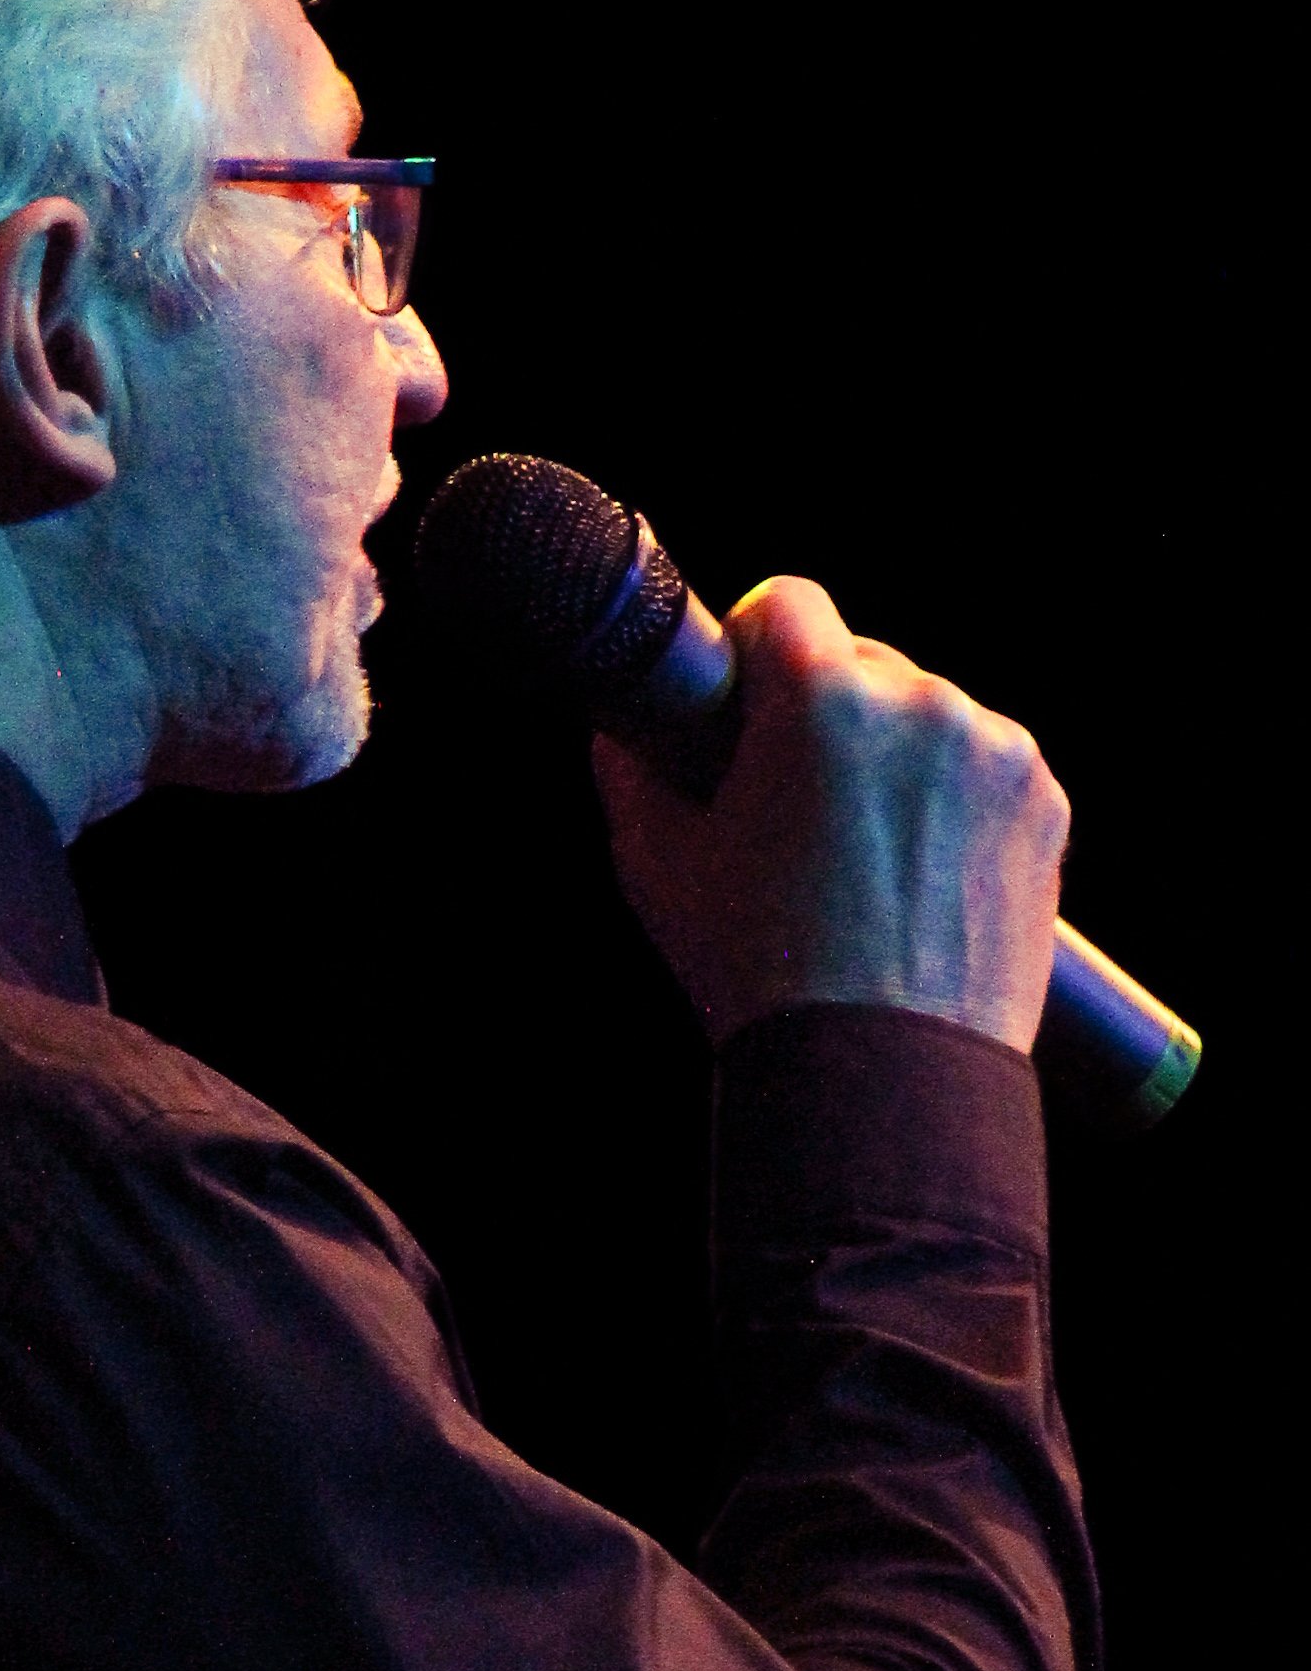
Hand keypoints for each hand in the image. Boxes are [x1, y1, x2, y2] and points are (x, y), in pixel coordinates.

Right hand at [592, 577, 1069, 1053]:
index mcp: (819, 696)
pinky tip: (917, 873)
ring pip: (926, 714)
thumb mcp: (658, 863)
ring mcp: (994, 749)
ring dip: (894, 755)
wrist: (885, 1071)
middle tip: (798, 803)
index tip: (746, 700)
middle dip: (828, 712)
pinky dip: (953, 800)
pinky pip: (983, 766)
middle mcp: (919, 701)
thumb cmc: (761, 970)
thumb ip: (631, 765)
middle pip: (860, 660)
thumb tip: (628, 723)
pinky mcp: (1043, 799)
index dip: (755, 646)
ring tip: (863, 856)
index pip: (785, 600)